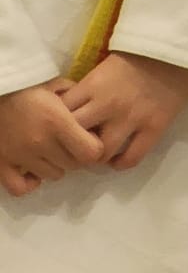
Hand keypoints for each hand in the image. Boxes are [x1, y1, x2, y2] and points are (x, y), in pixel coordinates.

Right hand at [0, 78, 104, 195]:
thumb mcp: (55, 84)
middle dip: (76, 155)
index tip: (90, 138)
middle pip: (73, 165)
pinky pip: (21, 188)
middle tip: (70, 143)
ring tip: (50, 151)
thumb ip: (74, 95)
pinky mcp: (2, 166)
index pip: (89, 151)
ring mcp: (21, 157)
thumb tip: (88, 107)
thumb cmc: (26, 88)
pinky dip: (29, 183)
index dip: (94, 146)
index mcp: (58, 122)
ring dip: (56, 165)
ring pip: (52, 175)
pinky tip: (32, 170)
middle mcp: (41, 143)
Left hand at [59, 52, 187, 170]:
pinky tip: (118, 158)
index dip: (58, 124)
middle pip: (74, 137)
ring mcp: (132, 118)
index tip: (61, 127)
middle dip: (72, 144)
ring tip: (98, 152)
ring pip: (100, 154)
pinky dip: (120, 163)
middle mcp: (108, 104)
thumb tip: (70, 109)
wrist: (177, 45)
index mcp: (94, 84)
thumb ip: (89, 88)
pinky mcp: (154, 127)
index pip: (61, 115)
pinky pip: (131, 159)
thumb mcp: (106, 64)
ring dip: (95, 156)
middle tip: (76, 144)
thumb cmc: (139, 51)